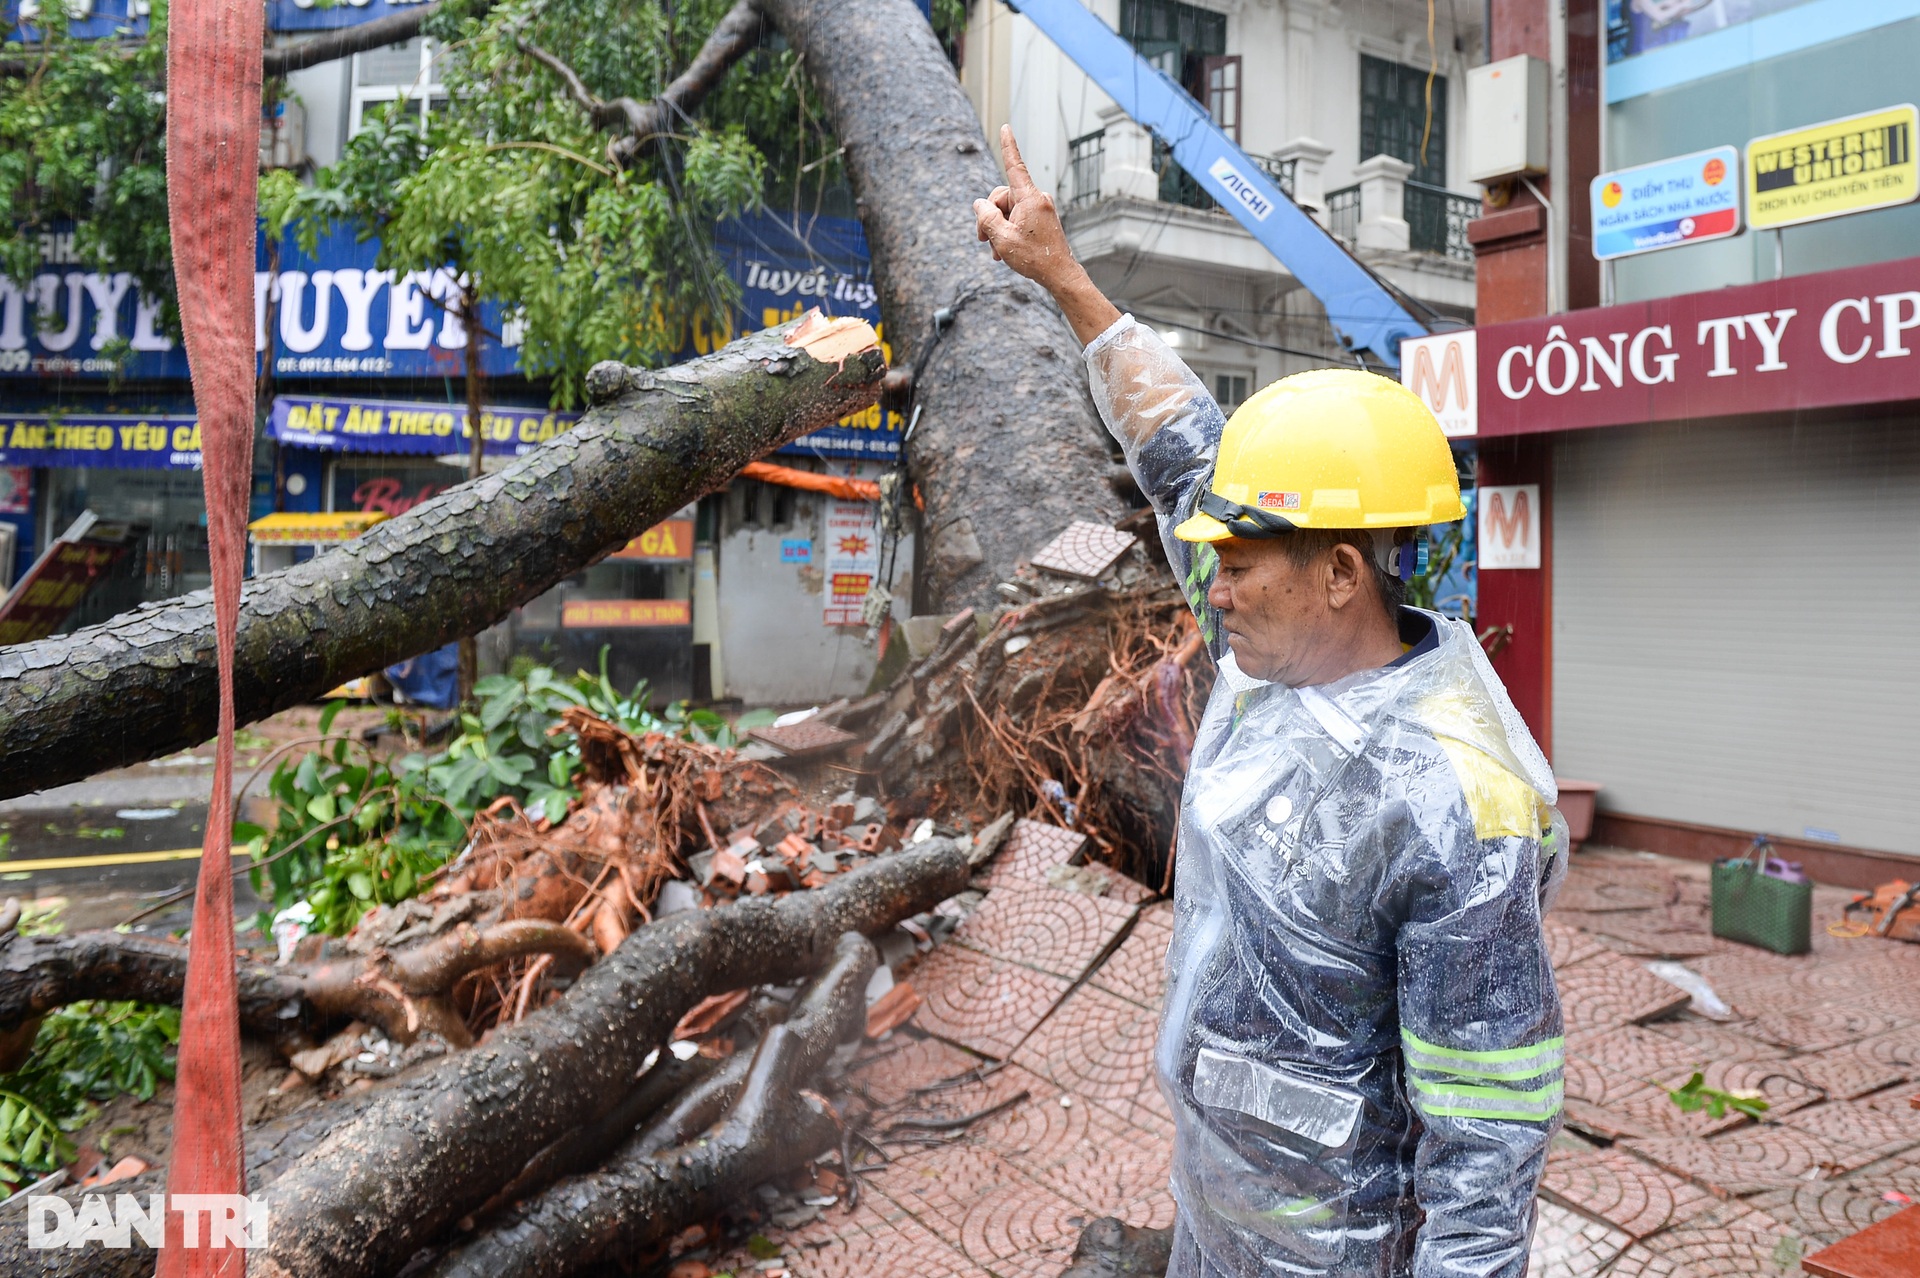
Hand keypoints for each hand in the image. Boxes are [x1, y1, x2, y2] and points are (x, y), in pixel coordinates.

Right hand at [973, 125, 1119, 344]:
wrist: (1059, 274)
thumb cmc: (1034, 257)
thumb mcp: (1002, 238)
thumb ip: (986, 218)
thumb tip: (980, 204)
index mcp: (1029, 198)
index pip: (1014, 166)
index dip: (1008, 146)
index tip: (1006, 128)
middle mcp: (1036, 199)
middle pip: (1002, 196)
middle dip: (989, 216)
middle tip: (982, 240)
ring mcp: (1040, 208)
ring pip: (1008, 210)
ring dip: (997, 228)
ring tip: (996, 251)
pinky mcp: (1041, 218)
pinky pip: (1018, 217)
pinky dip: (1008, 230)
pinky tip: (1003, 250)